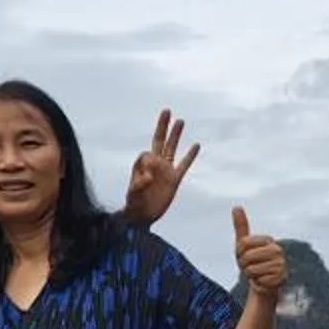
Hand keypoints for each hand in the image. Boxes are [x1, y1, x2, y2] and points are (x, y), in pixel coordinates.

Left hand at [125, 110, 200, 224]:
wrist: (142, 217)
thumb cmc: (133, 205)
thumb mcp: (132, 196)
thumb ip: (138, 185)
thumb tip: (148, 177)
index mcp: (142, 166)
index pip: (147, 154)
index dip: (148, 163)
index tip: (147, 179)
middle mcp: (154, 165)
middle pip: (159, 141)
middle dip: (162, 126)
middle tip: (167, 110)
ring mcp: (165, 171)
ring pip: (172, 148)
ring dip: (176, 135)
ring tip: (180, 120)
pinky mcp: (174, 180)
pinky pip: (184, 165)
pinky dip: (190, 156)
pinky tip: (196, 145)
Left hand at [233, 206, 286, 301]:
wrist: (264, 283)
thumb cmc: (253, 261)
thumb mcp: (243, 245)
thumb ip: (241, 226)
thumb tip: (236, 206)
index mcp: (268, 240)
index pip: (243, 243)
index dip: (239, 252)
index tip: (244, 255)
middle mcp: (277, 250)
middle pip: (247, 256)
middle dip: (243, 265)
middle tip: (250, 266)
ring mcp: (281, 263)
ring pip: (252, 269)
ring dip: (250, 274)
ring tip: (257, 274)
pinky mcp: (281, 277)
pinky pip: (259, 280)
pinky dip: (258, 282)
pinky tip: (264, 281)